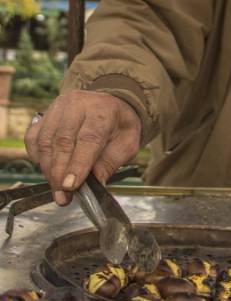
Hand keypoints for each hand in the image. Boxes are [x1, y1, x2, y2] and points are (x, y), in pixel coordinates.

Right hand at [24, 91, 141, 204]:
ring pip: (45, 142)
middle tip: (63, 196)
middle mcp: (77, 105)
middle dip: (60, 173)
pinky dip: (37, 158)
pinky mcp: (44, 116)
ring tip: (57, 189)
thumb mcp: (127, 143)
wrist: (108, 105)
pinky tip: (48, 171)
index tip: (70, 186)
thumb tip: (95, 182)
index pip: (88, 138)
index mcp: (101, 110)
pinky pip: (33, 139)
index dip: (77, 164)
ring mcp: (57, 108)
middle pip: (62, 141)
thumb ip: (111, 162)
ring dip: (48, 170)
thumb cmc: (118, 126)